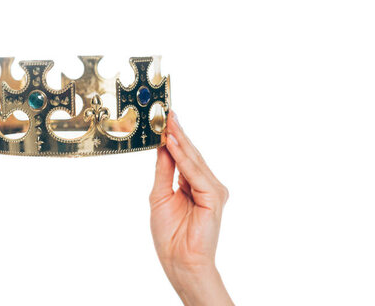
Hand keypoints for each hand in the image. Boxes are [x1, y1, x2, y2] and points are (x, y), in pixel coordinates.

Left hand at [150, 111, 232, 305]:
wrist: (179, 261)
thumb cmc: (170, 235)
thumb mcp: (160, 195)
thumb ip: (164, 170)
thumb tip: (163, 145)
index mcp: (194, 185)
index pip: (183, 156)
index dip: (174, 137)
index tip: (164, 119)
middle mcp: (206, 185)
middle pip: (190, 154)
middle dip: (178, 133)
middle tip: (166, 112)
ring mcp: (212, 190)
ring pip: (193, 159)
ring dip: (180, 140)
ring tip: (168, 122)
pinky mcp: (214, 196)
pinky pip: (195, 172)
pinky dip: (183, 157)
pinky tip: (174, 143)